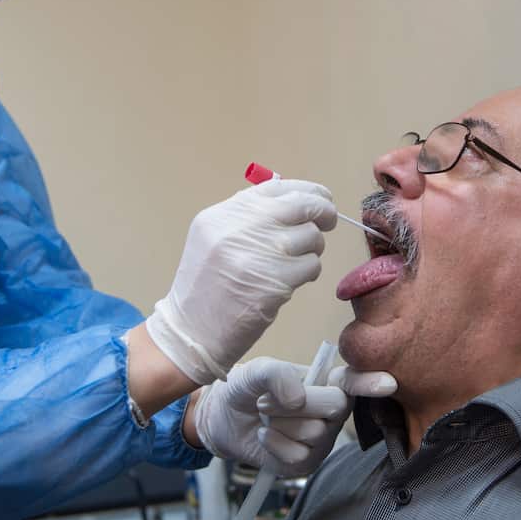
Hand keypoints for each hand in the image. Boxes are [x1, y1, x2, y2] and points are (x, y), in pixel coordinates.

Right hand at [146, 180, 336, 384]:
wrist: (191, 332)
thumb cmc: (205, 287)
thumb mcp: (213, 239)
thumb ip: (248, 218)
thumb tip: (296, 203)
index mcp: (223, 214)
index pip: (276, 187)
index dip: (307, 190)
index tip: (321, 198)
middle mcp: (240, 228)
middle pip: (301, 206)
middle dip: (324, 212)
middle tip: (329, 221)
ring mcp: (259, 254)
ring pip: (311, 237)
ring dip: (312, 249)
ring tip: (295, 262)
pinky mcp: (275, 282)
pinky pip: (311, 266)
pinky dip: (309, 272)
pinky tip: (292, 281)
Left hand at [190, 358, 396, 475]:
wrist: (223, 418)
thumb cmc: (247, 388)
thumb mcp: (256, 371)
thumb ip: (277, 374)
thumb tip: (298, 398)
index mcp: (327, 382)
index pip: (354, 382)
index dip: (369, 382)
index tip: (387, 383)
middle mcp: (331, 411)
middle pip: (335, 406)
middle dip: (298, 403)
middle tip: (266, 401)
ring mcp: (321, 439)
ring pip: (313, 433)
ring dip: (279, 424)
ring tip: (265, 417)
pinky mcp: (306, 463)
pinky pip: (298, 456)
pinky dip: (273, 444)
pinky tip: (264, 436)